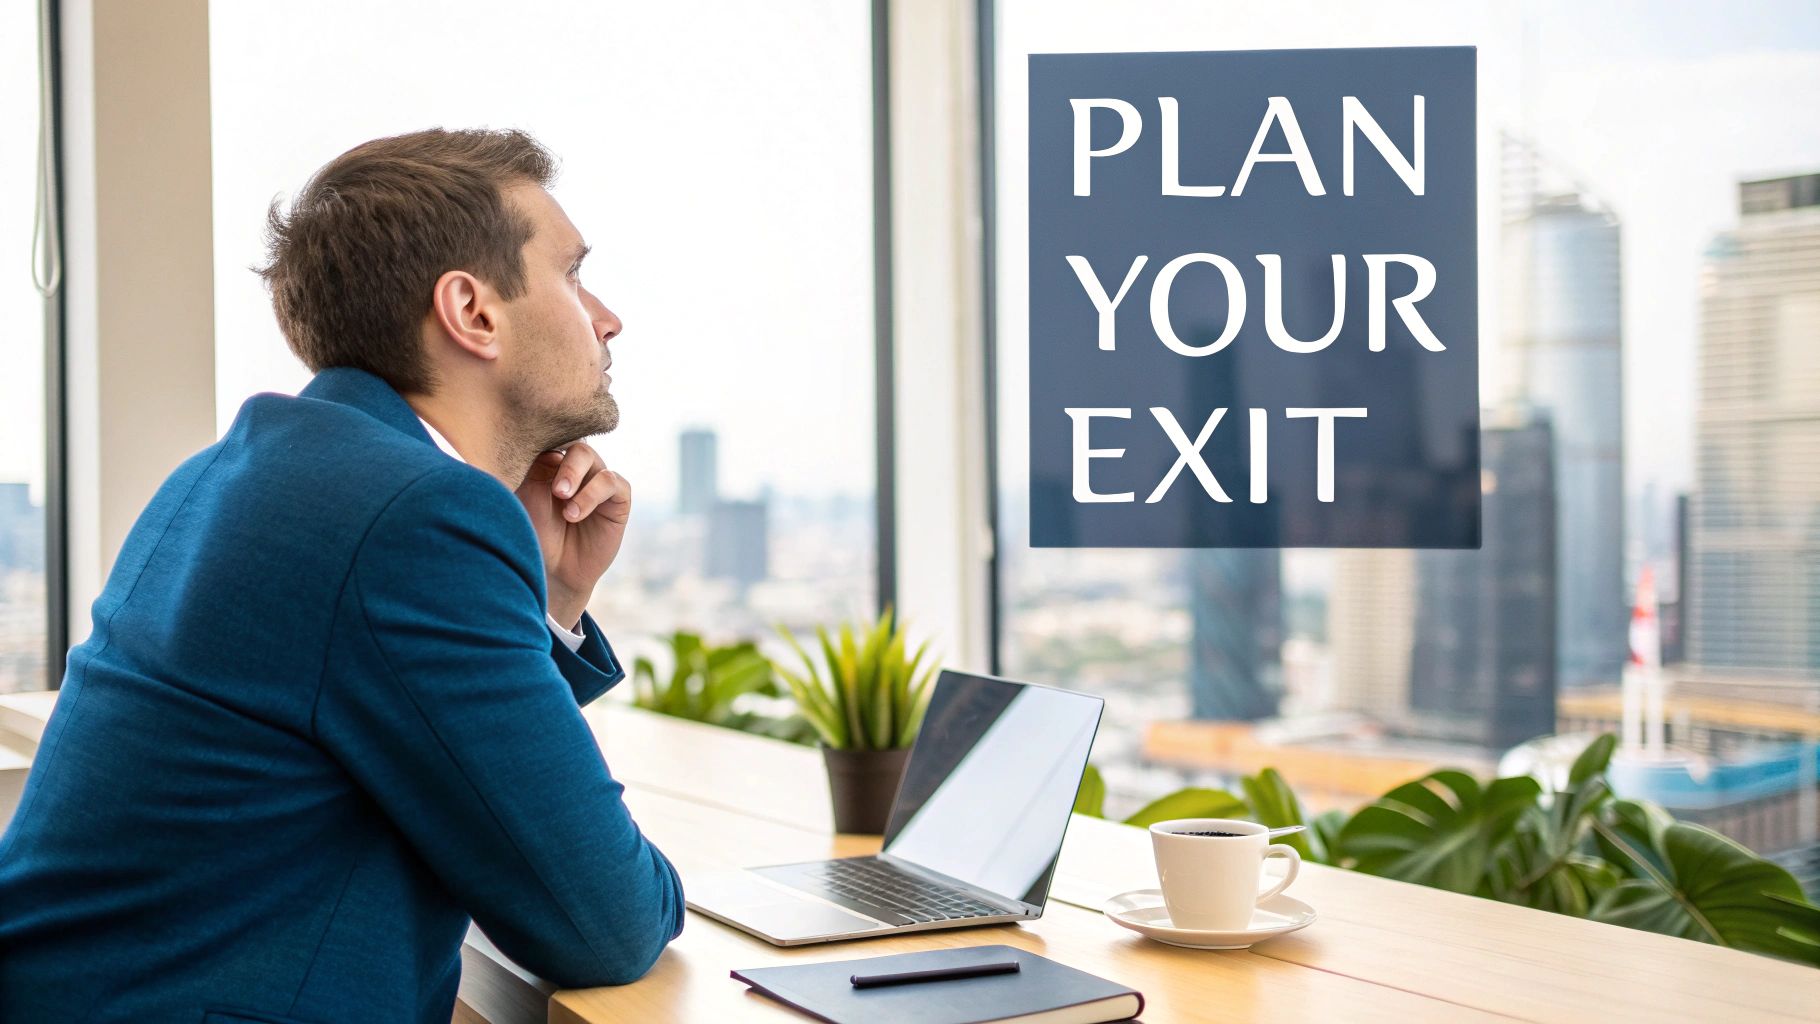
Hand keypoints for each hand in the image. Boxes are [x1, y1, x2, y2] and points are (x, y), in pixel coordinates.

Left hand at [513, 442, 629, 628]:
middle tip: (556, 491)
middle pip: (574, 443)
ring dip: (577, 479)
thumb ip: (532, 469)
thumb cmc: (535, 533)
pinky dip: (592, 495)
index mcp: (551, 460)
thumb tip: (541, 445)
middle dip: (565, 464)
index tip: (529, 459)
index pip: (551, 437)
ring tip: (565, 508)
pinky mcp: (617, 499)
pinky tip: (575, 515)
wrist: (554, 570)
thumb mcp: (526, 497)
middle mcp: (576, 467)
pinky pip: (612, 482)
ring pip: (592, 457)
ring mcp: (597, 481)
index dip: (543, 442)